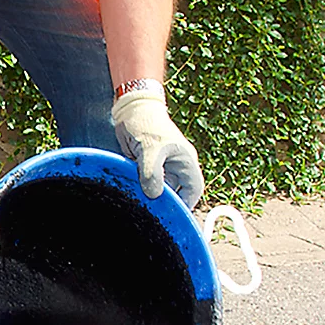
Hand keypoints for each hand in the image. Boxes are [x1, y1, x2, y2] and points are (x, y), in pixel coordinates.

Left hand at [112, 85, 203, 208]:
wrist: (129, 110)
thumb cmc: (145, 122)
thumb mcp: (150, 147)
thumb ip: (152, 172)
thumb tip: (154, 194)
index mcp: (185, 161)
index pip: (194, 189)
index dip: (187, 203)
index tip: (174, 215)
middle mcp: (177, 166)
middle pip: (177, 192)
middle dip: (166, 202)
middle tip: (154, 213)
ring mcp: (163, 168)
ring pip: (162, 190)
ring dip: (152, 196)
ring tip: (142, 204)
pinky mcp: (149, 168)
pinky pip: (149, 184)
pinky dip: (142, 189)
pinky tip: (134, 194)